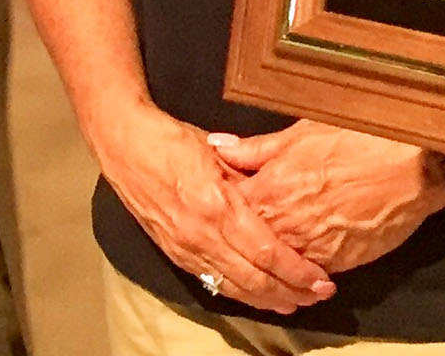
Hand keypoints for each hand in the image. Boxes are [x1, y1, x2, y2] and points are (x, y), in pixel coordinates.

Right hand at [95, 106, 332, 313]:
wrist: (123, 145)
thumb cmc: (171, 141)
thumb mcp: (218, 152)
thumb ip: (248, 179)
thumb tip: (279, 199)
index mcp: (218, 206)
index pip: (267, 251)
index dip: (297, 271)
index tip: (322, 280)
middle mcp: (202, 235)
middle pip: (254, 279)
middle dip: (290, 292)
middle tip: (317, 297)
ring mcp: (185, 248)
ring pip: (233, 287)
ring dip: (266, 300)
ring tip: (293, 304)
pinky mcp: (174, 253)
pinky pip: (211, 282)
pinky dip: (238, 293)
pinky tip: (254, 297)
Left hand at [209, 123, 444, 272]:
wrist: (411, 166)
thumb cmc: (355, 140)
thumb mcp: (300, 134)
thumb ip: (255, 149)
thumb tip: (216, 146)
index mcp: (268, 190)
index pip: (228, 209)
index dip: (221, 209)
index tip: (216, 208)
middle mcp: (284, 225)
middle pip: (249, 245)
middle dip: (241, 245)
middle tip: (236, 243)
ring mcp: (311, 247)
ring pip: (278, 266)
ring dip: (271, 266)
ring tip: (268, 262)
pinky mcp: (338, 263)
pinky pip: (309, 273)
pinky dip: (301, 273)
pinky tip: (298, 269)